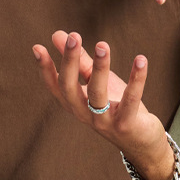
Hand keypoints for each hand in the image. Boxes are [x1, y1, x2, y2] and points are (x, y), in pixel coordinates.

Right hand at [33, 30, 172, 179]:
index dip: (45, 69)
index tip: (38, 47)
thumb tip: (58, 35)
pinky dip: (136, 80)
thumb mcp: (97, 83)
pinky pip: (131, 101)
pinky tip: (141, 60)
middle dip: (70, 61)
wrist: (141, 144)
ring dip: (99, 68)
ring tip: (102, 45)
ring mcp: (104, 122)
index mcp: (75, 104)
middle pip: (70, 88)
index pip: (55, 86)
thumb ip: (80, 62)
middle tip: (74, 36)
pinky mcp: (126, 125)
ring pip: (97, 94)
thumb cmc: (116, 109)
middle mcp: (85, 114)